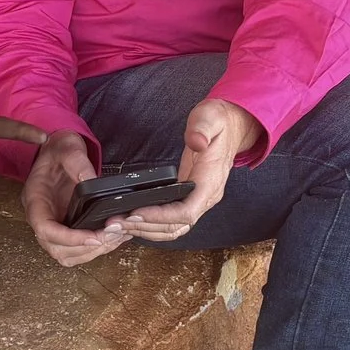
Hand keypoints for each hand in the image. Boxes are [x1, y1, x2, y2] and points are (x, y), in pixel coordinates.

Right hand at [21, 132, 131, 266]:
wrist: (58, 152)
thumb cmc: (59, 151)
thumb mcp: (68, 148)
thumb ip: (79, 164)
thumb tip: (94, 182)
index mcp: (35, 199)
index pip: (45, 230)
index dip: (69, 239)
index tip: (94, 238)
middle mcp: (40, 217)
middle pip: (57, 248)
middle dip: (86, 248)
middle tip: (113, 235)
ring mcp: (52, 225)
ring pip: (67, 255)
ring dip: (92, 253)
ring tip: (115, 238)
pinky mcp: (65, 228)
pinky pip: (75, 250)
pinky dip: (94, 250)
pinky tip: (111, 239)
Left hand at [115, 97, 260, 243]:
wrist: (232, 127)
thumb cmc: (219, 123)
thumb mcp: (210, 118)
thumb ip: (202, 129)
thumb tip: (196, 142)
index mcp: (211, 182)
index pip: (187, 212)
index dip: (161, 216)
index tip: (137, 213)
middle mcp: (206, 197)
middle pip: (177, 226)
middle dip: (146, 227)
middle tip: (117, 223)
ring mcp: (198, 200)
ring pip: (174, 228)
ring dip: (146, 230)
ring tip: (119, 225)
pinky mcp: (189, 198)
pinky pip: (172, 220)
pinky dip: (152, 225)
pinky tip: (133, 222)